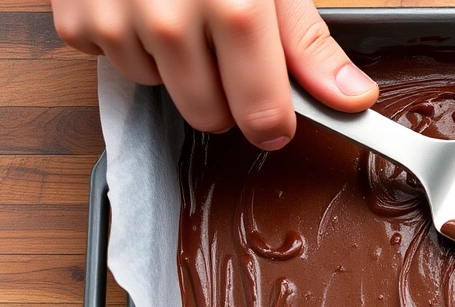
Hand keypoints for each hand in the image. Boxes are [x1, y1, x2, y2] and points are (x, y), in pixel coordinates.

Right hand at [52, 0, 378, 150]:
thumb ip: (309, 43)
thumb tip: (352, 99)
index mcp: (234, 8)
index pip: (260, 113)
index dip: (272, 121)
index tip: (276, 118)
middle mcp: (171, 20)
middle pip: (208, 117)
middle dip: (223, 93)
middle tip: (223, 42)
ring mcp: (117, 22)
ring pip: (161, 92)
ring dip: (174, 65)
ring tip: (177, 9)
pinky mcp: (77, 23)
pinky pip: (116, 66)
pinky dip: (131, 45)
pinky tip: (139, 4)